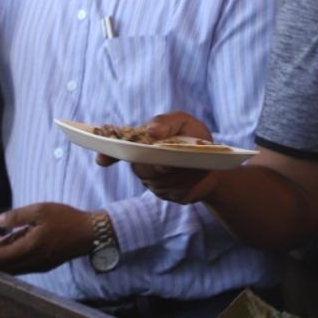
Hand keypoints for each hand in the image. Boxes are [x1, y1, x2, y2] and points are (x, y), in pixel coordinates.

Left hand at [0, 202, 95, 272]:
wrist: (91, 234)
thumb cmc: (67, 220)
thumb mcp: (40, 210)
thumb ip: (16, 216)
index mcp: (29, 248)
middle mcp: (32, 261)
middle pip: (2, 266)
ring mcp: (39, 265)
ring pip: (11, 268)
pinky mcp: (45, 265)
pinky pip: (21, 267)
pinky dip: (10, 261)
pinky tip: (8, 251)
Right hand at [96, 111, 215, 204]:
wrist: (216, 160)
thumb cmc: (194, 137)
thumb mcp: (183, 122)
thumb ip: (165, 122)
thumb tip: (150, 131)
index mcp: (141, 144)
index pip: (118, 150)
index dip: (108, 155)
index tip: (101, 160)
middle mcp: (144, 165)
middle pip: (141, 168)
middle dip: (156, 165)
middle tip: (168, 162)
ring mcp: (156, 183)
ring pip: (161, 182)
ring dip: (178, 173)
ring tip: (196, 163)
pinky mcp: (172, 196)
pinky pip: (176, 191)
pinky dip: (190, 182)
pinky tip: (199, 173)